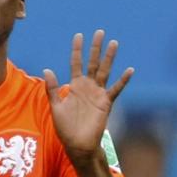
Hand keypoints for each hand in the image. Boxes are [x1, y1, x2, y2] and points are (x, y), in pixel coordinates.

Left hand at [44, 30, 133, 163]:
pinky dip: (123, 80)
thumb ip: (52, 88)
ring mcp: (98, 94)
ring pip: (105, 71)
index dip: (77, 50)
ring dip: (109, 58)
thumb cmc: (65, 127)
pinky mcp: (106, 103)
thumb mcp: (55, 106)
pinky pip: (116, 89)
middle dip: (95, 48)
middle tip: (100, 32)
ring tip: (114, 43)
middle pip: (92, 63)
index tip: (79, 35)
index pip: (76, 63)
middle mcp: (87, 87)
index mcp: (74, 86)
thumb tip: (47, 69)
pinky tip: (129, 70)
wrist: (77, 144)